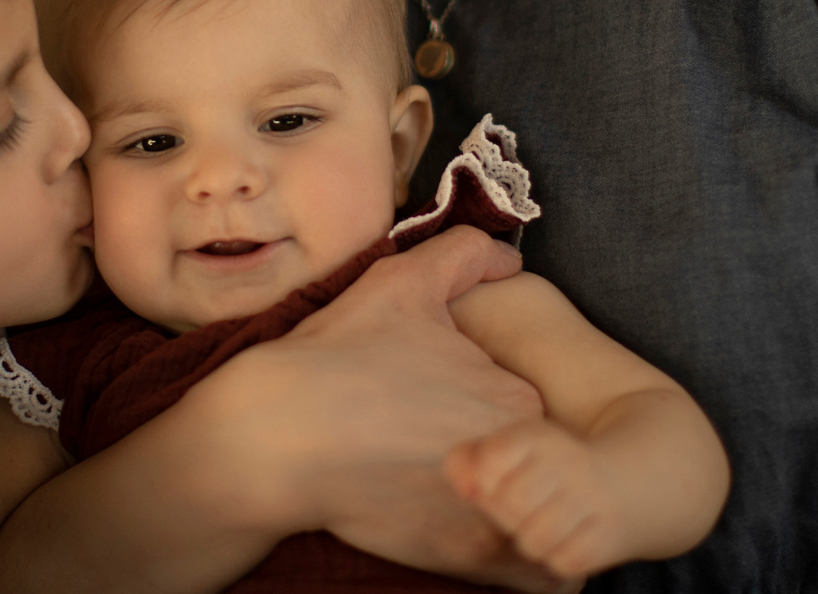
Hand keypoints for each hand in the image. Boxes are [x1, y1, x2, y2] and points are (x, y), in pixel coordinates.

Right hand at [210, 228, 559, 588]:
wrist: (273, 438)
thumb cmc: (333, 359)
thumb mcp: (399, 285)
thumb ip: (462, 259)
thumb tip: (507, 255)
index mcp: (511, 394)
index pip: (536, 416)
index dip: (501, 419)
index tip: (458, 424)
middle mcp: (519, 452)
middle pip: (540, 468)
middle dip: (517, 470)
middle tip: (453, 469)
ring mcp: (499, 510)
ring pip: (543, 520)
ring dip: (525, 519)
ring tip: (471, 512)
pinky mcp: (472, 559)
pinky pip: (537, 574)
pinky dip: (524, 564)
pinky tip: (478, 542)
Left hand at [446, 418, 622, 580]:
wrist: (625, 485)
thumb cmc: (544, 471)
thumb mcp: (505, 452)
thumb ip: (466, 461)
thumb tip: (466, 490)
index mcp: (539, 435)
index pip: (491, 460)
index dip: (485, 481)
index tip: (499, 481)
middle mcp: (570, 461)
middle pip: (511, 504)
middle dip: (505, 516)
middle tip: (522, 509)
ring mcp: (593, 499)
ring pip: (534, 540)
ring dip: (529, 540)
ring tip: (541, 525)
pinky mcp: (607, 537)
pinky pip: (561, 563)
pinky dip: (555, 557)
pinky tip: (567, 538)